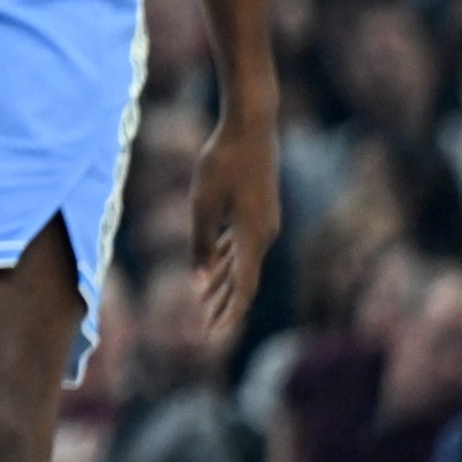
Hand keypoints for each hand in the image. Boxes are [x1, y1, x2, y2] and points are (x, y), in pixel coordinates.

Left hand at [189, 110, 279, 335]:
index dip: (228, 312)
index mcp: (253, 237)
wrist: (251, 127)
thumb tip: (198, 283)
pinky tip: (213, 267)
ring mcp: (264, 222)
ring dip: (223, 282)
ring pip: (242, 262)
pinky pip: (242, 244)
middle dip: (223, 304)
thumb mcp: (202, 203)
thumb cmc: (222, 161)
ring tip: (204, 302)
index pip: (243, 287)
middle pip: (243, 279)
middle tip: (205, 327)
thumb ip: (201, 244)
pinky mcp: (259, 210)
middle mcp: (264, 234)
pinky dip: (226, 258)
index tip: (213, 334)